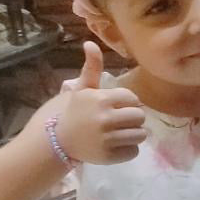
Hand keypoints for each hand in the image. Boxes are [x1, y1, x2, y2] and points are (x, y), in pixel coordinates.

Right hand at [47, 41, 146, 165]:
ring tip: (122, 133)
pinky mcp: (109, 157)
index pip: (133, 99)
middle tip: (122, 121)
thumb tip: (90, 43)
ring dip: (134, 134)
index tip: (119, 107)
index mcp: (101, 100)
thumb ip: (92, 68)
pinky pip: (134, 151)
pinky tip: (117, 145)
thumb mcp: (83, 88)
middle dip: (134, 119)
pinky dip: (129, 149)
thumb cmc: (75, 112)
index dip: (129, 103)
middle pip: (140, 117)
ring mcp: (107, 140)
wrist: (59, 140)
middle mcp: (105, 119)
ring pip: (140, 135)